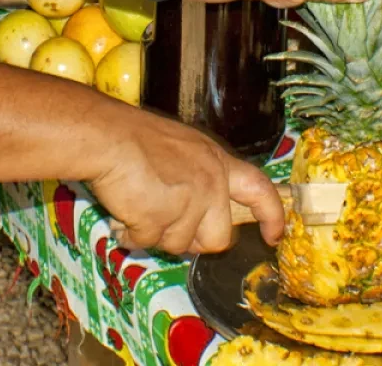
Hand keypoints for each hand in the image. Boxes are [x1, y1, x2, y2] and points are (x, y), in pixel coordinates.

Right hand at [89, 113, 284, 253]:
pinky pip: (147, 243)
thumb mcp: (182, 148)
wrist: (106, 137)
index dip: (271, 215)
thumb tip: (194, 209)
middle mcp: (210, 184)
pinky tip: (123, 211)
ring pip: (179, 245)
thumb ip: (198, 177)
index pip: (260, 190)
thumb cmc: (133, 137)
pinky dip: (131, 234)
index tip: (274, 235)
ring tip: (137, 205)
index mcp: (217, 163)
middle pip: (219, 238)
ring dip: (155, 233)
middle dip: (193, 240)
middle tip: (167, 225)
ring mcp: (188, 202)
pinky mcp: (161, 219)